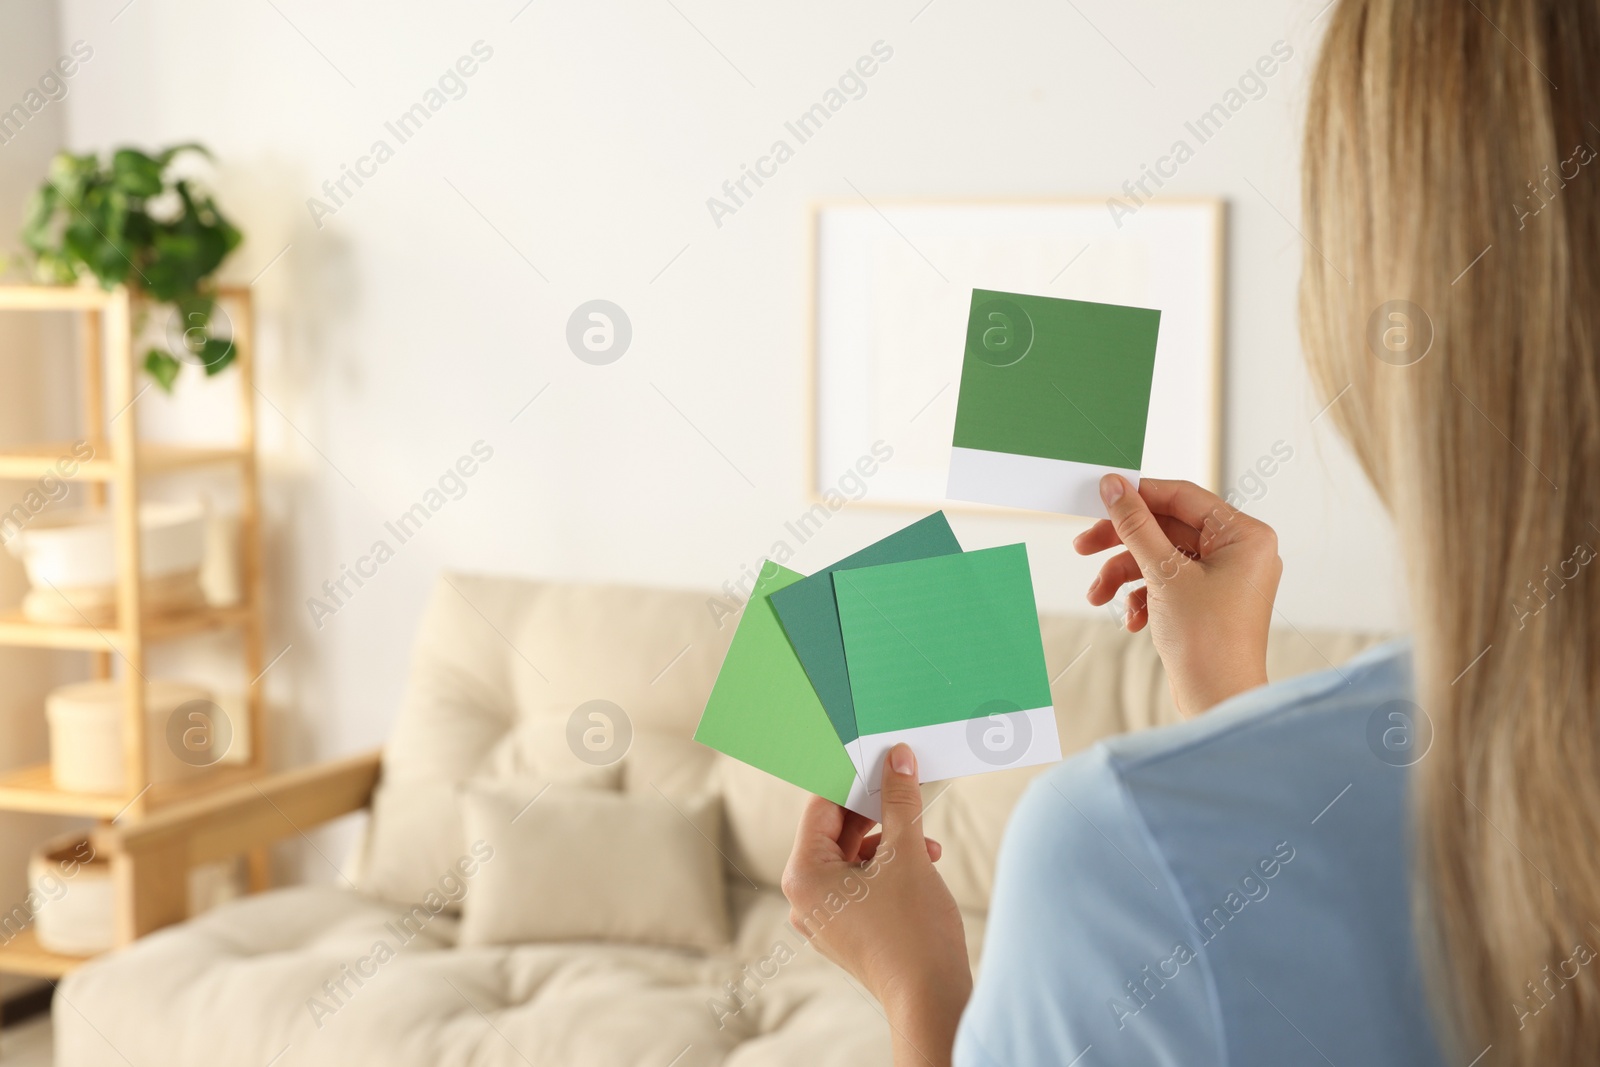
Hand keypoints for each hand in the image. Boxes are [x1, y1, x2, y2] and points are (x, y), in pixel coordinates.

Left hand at [781, 744, 970, 1065]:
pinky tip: (922, 863)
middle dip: (877, 813)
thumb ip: (899, 800)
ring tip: (926, 842)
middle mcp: (804, 897)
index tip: (882, 761)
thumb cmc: (913, 931)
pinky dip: (888, 868)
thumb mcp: (908, 854)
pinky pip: (859, 882)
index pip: (821, 807)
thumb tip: (897, 757)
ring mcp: (824, 917)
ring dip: (890, 841)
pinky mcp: (846, 929)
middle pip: (836, 832)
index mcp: (804, 874)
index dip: (854, 781)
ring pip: (852, 857)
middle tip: (908, 790)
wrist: (932, 1001)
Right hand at [1074, 475, 1280, 715]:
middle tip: (1083, 547)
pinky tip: (1133, 619)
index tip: (1101, 497)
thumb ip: (1135, 525)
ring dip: (1125, 575)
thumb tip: (1114, 486)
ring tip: (1098, 597)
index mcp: (1244, 536)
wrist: (1218, 700)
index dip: (1138, 496)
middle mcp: (1241, 552)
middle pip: (1167, 529)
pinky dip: (1144, 596)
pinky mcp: (1209, 602)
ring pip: (1162, 558)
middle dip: (1123, 544)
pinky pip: (1168, 582)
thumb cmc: (1208, 640)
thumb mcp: (1164, 573)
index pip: (1182, 498)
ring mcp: (1226, 578)